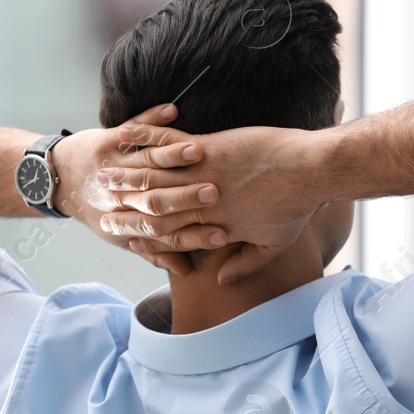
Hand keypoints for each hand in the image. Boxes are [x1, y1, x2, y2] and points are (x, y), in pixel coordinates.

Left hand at [50, 104, 227, 275]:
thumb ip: (156, 252)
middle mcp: (120, 195)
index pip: (166, 234)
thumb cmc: (96, 209)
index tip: (221, 237)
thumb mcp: (121, 237)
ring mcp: (114, 166)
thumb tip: (186, 270)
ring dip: (172, 156)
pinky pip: (133, 127)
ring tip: (197, 151)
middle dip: (186, 197)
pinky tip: (172, 111)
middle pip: (157, 199)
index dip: (194, 237)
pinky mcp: (108, 140)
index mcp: (128, 221)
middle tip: (214, 195)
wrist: (55, 180)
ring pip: (146, 161)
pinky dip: (152, 118)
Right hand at [98, 122, 323, 283]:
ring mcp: (202, 176)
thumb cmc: (298, 206)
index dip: (142, 233)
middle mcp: (201, 204)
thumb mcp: (275, 244)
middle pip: (152, 207)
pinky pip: (168, 144)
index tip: (122, 231)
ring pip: (154, 178)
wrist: (313, 170)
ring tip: (104, 171)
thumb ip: (247, 264)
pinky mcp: (209, 149)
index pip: (169, 235)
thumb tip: (222, 280)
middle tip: (100, 199)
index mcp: (214, 227)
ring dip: (126, 173)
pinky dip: (146, 138)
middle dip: (124, 203)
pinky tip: (126, 134)